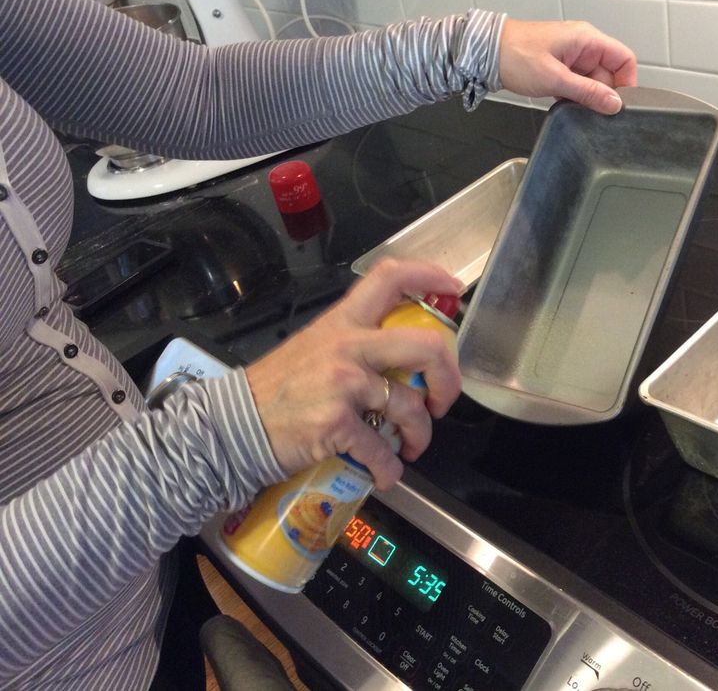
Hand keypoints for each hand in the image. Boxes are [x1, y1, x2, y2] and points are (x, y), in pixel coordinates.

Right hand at [244, 259, 462, 488]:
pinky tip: (385, 473)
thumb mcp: (314, 347)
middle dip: (448, 378)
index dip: (429, 276)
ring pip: (409, 406)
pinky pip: (381, 449)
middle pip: (424, 347)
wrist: (233, 425)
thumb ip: (354, 343)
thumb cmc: (276, 389)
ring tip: (412, 446)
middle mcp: (347, 346)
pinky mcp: (336, 423)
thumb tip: (399, 359)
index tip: (452, 290)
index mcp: (343, 322)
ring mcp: (344, 384)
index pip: (390, 278)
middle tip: (441, 399)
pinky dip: (388, 468)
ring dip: (420, 434)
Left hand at [499, 18, 637, 114]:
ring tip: (571, 106)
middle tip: (589, 112)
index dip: (627, 83)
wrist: (486, 54)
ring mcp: (571, 57)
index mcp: (588, 39)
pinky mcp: (560, 68)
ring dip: (585, 97)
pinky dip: (573, 96)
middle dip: (602, 95)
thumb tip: (615, 104)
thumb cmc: (516, 57)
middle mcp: (583, 46)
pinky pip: (577, 84)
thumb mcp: (556, 79)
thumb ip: (588, 92)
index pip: (625, 59)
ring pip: (592, 82)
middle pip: (609, 74)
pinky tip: (563, 103)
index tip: (619, 105)